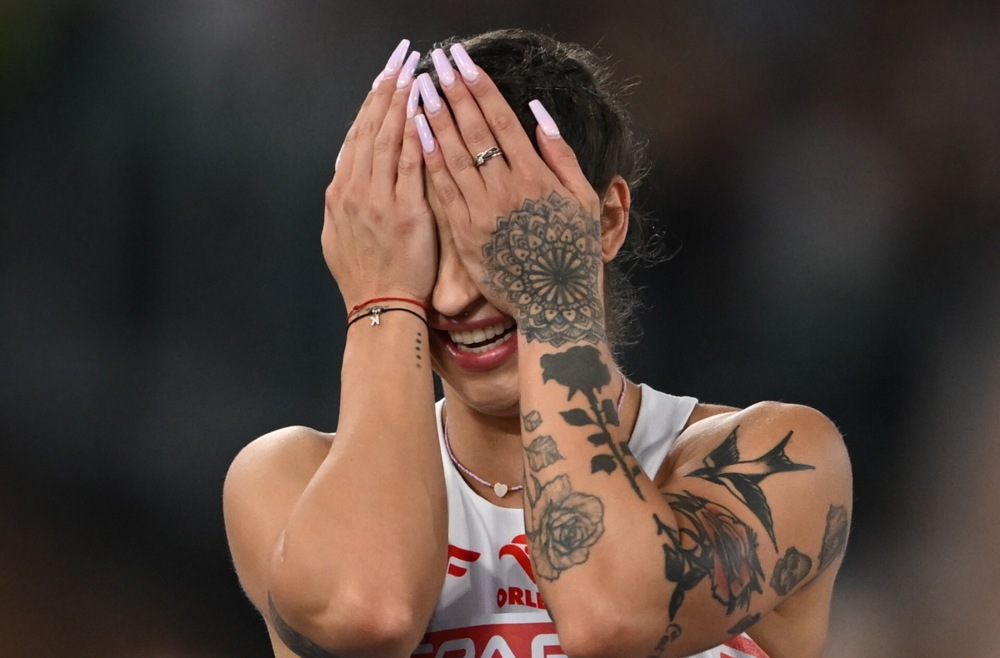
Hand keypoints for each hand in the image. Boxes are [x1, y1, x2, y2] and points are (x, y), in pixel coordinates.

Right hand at [322, 40, 435, 311]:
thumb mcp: (339, 234)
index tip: (383, 77)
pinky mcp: (403, 212)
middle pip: (369, 129)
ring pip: (387, 139)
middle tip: (400, 59)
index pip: (355, 137)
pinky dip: (415, 134)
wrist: (379, 307)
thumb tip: (348, 168)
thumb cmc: (367, 276)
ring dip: (400, 102)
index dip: (370, 104)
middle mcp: (353, 191)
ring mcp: (377, 200)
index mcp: (339, 194)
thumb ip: (345, 199)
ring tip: (413, 72)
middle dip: (385, 89)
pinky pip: (409, 165)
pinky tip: (424, 110)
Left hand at [417, 44, 606, 345]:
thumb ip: (561, 155)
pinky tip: (417, 134)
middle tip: (436, 63)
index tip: (463, 62)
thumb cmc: (573, 252)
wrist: (555, 305)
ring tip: (422, 89)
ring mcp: (482, 212)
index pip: (501, 120)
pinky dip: (430, 160)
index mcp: (536, 177)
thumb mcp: (581, 200)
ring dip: (435, 118)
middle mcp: (506, 190)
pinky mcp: (465, 233)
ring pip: (453, 156)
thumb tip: (538, 114)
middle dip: (453, 92)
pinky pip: (443, 190)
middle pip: (474, 131)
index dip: (479, 87)